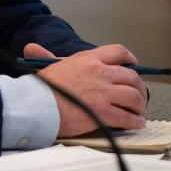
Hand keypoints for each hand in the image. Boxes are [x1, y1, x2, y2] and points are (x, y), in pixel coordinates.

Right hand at [23, 43, 146, 136]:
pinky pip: (127, 117)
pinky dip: (134, 121)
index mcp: (88, 59)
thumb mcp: (47, 66)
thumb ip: (47, 56)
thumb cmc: (41, 87)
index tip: (133, 65)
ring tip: (138, 110)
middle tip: (138, 94)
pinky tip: (135, 123)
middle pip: (131, 76)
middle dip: (138, 87)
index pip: (118, 52)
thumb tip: (32, 48)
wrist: (36, 106)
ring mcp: (103, 93)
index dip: (130, 59)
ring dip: (139, 105)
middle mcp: (99, 72)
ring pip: (133, 96)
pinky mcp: (103, 113)